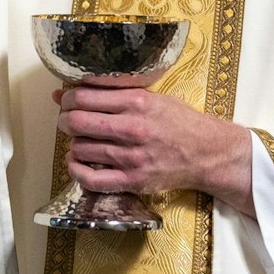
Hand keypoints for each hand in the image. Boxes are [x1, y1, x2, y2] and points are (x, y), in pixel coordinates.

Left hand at [55, 86, 252, 212]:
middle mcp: (132, 128)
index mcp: (136, 102)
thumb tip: (65, 92)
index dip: (66, 99)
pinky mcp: (133, 181)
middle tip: (67, 121)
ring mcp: (132, 157)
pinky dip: (76, 170)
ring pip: (81, 149)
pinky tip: (77, 163)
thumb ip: (112, 92)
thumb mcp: (152, 96)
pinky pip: (92, 180)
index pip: (83, 98)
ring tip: (80, 140)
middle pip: (77, 122)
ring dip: (73, 144)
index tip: (66, 101)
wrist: (208, 152)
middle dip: (64, 120)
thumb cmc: (179, 121)